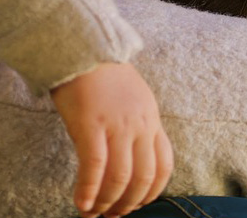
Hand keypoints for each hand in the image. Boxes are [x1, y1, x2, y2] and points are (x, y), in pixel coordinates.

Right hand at [51, 62, 173, 217]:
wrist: (83, 46)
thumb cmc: (102, 74)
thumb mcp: (133, 99)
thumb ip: (135, 126)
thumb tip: (128, 158)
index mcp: (151, 118)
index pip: (164, 164)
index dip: (153, 191)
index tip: (139, 204)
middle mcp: (139, 124)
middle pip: (144, 176)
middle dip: (130, 203)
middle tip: (115, 215)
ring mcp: (116, 124)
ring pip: (120, 176)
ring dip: (108, 202)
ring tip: (95, 214)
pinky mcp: (90, 124)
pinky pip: (95, 166)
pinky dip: (89, 190)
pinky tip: (82, 204)